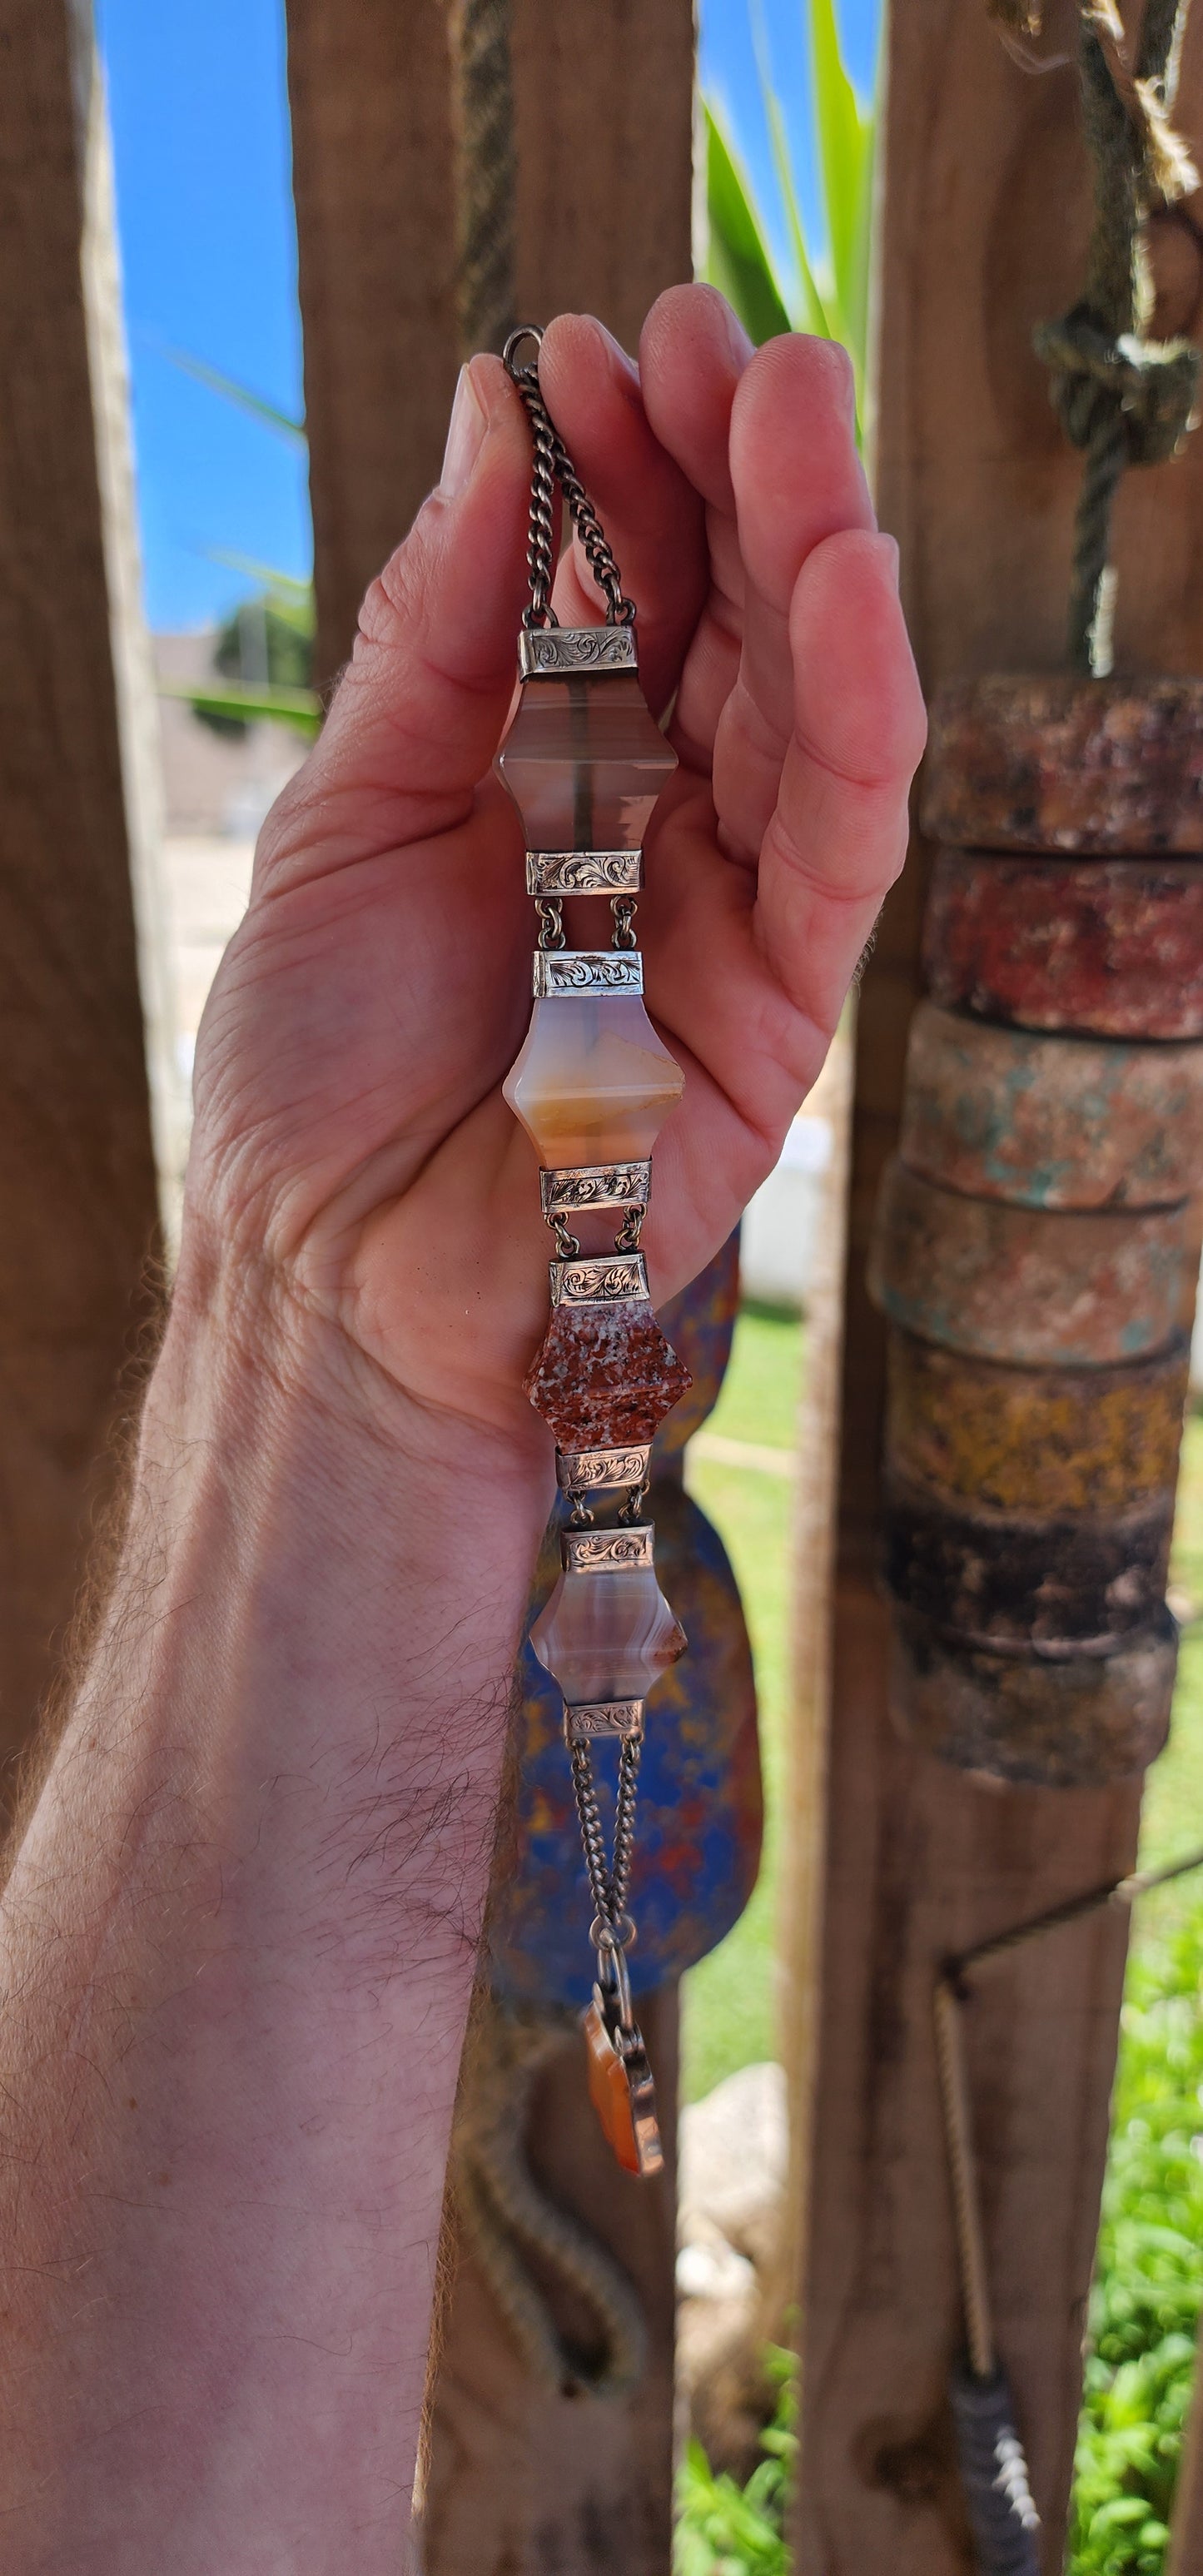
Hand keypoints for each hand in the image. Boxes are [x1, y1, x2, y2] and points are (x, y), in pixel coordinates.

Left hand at [187, 286, 924, 1464]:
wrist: (329, 1279)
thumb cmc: (320, 1065)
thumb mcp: (346, 811)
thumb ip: (433, 635)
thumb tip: (490, 418)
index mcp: (554, 773)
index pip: (624, 591)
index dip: (624, 468)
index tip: (593, 346)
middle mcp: (660, 824)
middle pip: (734, 624)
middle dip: (732, 472)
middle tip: (718, 337)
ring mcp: (730, 910)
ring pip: (810, 707)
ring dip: (814, 549)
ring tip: (791, 403)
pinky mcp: (784, 1005)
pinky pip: (843, 842)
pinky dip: (857, 709)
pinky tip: (846, 580)